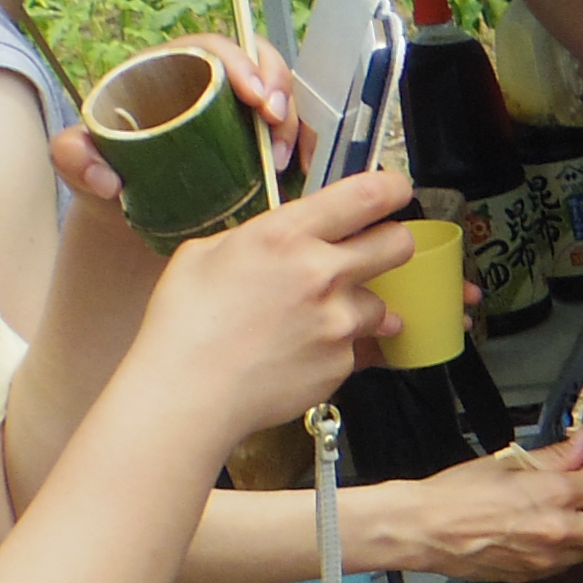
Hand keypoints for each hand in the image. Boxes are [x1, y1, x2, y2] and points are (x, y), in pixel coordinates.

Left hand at [51, 32, 307, 219]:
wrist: (128, 209)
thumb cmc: (105, 171)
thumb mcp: (77, 160)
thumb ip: (72, 157)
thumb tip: (104, 176)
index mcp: (170, 67)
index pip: (215, 48)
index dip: (242, 62)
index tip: (253, 95)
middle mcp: (211, 83)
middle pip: (260, 64)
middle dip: (279, 88)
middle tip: (276, 123)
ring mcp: (238, 112)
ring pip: (281, 97)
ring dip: (294, 123)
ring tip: (286, 158)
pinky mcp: (256, 141)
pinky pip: (290, 132)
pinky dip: (303, 146)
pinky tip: (302, 169)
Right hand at [128, 169, 416, 448]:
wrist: (188, 395)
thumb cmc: (185, 324)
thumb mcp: (206, 253)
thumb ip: (259, 238)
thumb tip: (284, 237)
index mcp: (286, 236)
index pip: (366, 195)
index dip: (391, 187)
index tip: (395, 189)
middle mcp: (322, 274)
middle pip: (398, 244)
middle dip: (392, 243)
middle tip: (374, 250)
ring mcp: (338, 323)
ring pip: (380, 304)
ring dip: (358, 306)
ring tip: (314, 319)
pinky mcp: (342, 364)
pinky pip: (356, 347)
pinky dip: (336, 347)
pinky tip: (299, 350)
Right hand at [375, 431, 582, 582]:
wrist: (424, 529)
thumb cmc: (456, 494)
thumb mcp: (506, 462)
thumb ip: (553, 455)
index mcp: (553, 495)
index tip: (577, 476)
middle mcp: (557, 532)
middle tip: (577, 502)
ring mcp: (545, 560)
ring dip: (580, 536)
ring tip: (549, 520)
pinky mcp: (530, 578)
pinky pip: (562, 566)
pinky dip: (557, 553)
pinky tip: (532, 538)